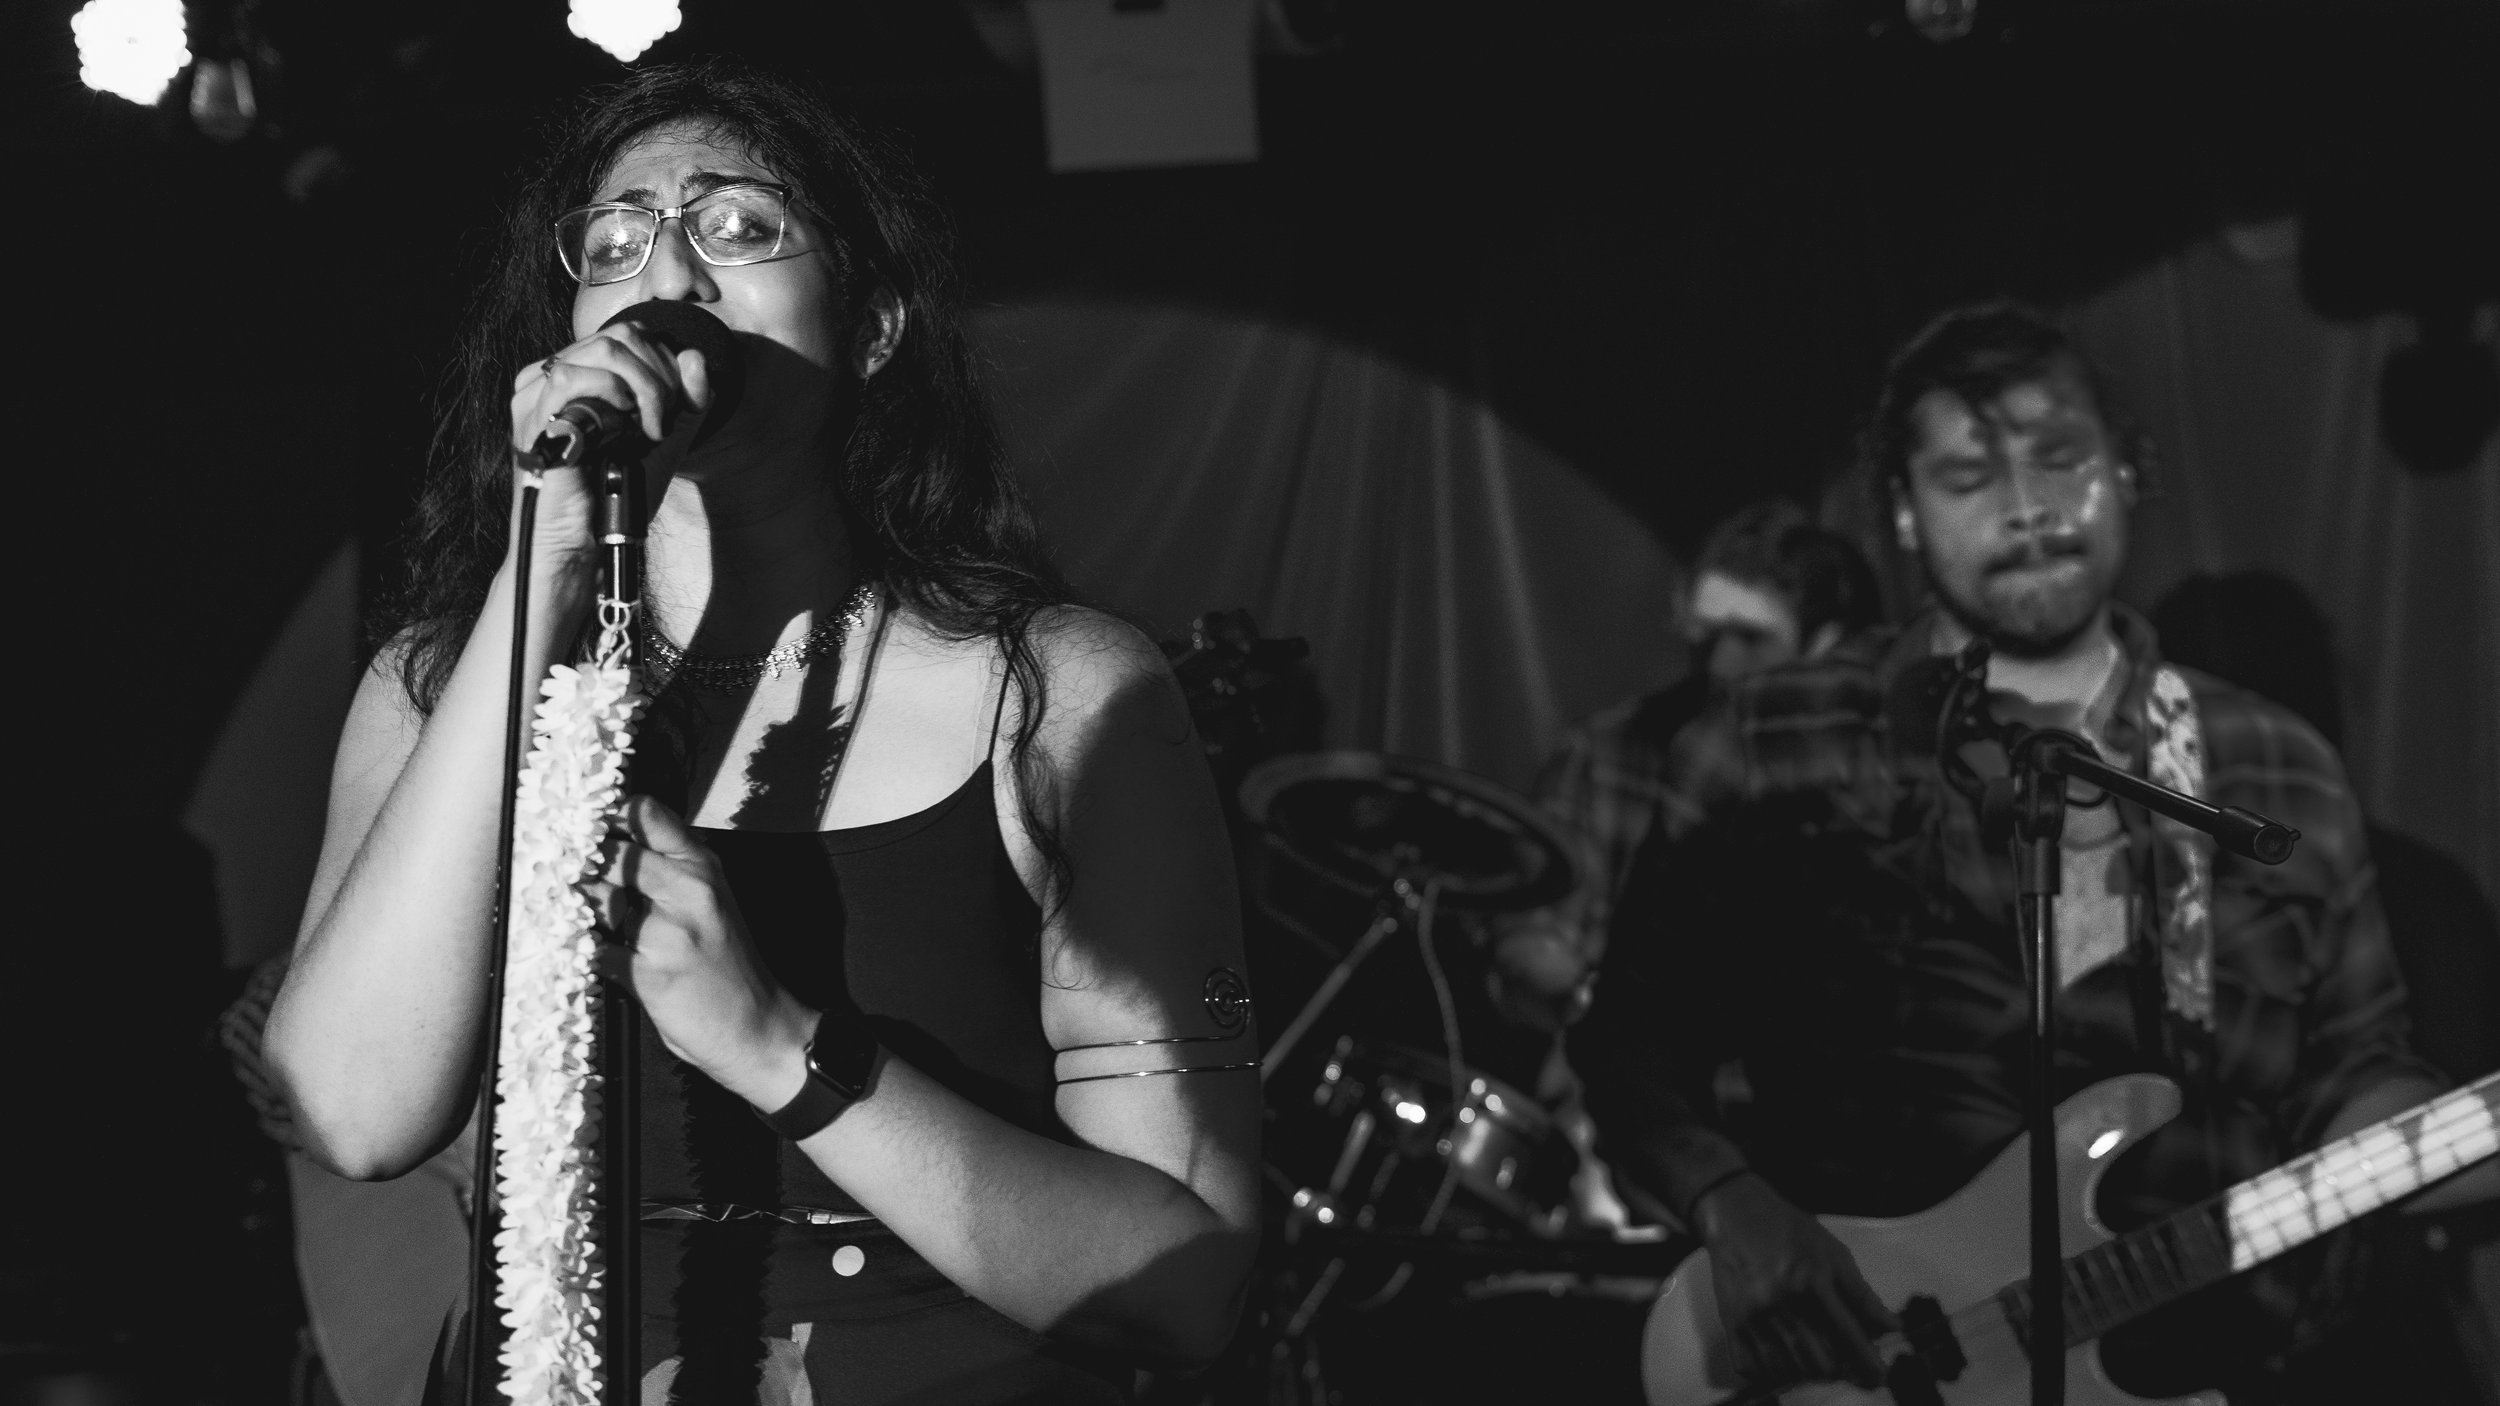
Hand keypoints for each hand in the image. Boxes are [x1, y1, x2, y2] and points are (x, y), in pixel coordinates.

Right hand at [503, 324, 716, 568]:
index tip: (677, 411)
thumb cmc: (614, 496)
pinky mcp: (532, 415)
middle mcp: (547, 375)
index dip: (667, 365)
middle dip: (662, 377)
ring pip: (606, 349)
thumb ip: (685, 400)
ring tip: (648, 430)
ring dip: (646, 388)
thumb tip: (694, 357)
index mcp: (573, 374)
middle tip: (665, 423)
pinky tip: (625, 430)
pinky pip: (575, 377)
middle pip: (622, 335)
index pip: (630, 336)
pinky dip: (616, 397)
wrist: (582, 544)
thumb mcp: (663, 440)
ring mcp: (534, 392)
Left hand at [585, 795, 811, 1108]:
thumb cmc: (729, 963)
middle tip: (553, 864)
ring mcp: (667, 934)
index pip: (648, 815)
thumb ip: (670, 871)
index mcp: (703, 868)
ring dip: (572, 904)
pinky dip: (580, 949)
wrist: (759, 1026)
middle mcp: (688, 892)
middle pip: (613, 855)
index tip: (583, 820)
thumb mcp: (711, 900)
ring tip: (559, 905)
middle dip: (578, 859)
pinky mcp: (647, 974)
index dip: (607, 813)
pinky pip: (593, 950)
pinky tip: (578, 948)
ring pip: (596, 901)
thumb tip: (609, 847)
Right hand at [1692, 1172, 1896, 1389]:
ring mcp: (1752, 1316)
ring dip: (1808, 1372)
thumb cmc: (1790, 1231)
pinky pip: (1751, 1368)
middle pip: (1820, 1362)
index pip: (1847, 1334)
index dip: (1867, 1362)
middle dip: (1839, 1368)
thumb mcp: (1833, 1253)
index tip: (1878, 1378)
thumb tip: (1892, 1328)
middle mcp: (1781, 1302)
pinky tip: (1784, 1360)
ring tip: (1816, 1358)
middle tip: (1844, 1362)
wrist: (1736, 1215)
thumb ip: (1862, 1294)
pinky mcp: (1730, 1323)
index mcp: (1812, 1280)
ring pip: (1788, 1371)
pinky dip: (1772, 1373)